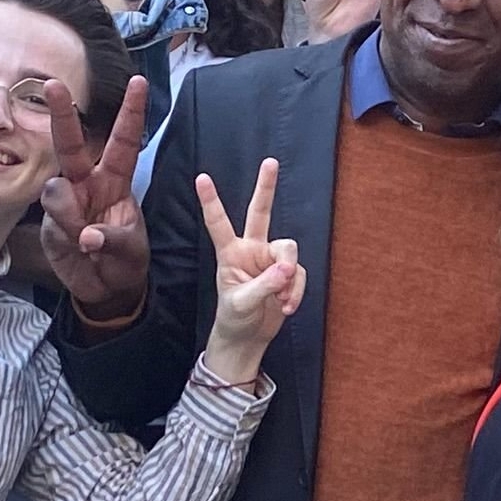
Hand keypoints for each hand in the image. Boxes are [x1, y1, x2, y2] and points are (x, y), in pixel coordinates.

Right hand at [36, 76, 152, 320]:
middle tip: (53, 84)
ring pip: (56, 190)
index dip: (131, 113)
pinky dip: (66, 236)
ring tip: (85, 240)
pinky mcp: (49, 224)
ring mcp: (65, 202)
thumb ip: (112, 239)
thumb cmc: (125, 262)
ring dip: (70, 215)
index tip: (139, 82)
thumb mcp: (132, 250)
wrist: (106, 291)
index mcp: (116, 181)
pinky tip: (76, 249)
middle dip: (62, 113)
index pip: (124, 141)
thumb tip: (87, 237)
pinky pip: (51, 222)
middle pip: (71, 143)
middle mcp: (87, 184)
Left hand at [197, 160, 304, 384]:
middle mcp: (251, 250)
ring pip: (289, 250)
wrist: (247, 338)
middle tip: (271, 162)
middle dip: (266, 188)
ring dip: (289, 277)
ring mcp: (270, 260)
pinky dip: (296, 291)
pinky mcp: (287, 274)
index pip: (219, 224)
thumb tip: (287, 269)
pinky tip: (287, 307)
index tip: (202, 178)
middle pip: (261, 213)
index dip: (211, 202)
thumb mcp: (241, 303)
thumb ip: (264, 285)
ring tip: (282, 300)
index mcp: (230, 254)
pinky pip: (299, 274)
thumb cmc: (234, 318)